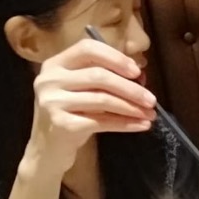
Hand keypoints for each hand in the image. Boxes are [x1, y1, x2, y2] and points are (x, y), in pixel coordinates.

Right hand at [26, 38, 155, 172]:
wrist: (47, 149)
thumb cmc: (71, 115)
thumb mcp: (82, 92)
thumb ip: (105, 80)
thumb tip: (141, 78)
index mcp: (56, 64)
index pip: (88, 48)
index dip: (115, 58)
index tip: (137, 72)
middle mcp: (50, 79)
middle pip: (98, 76)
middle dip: (130, 88)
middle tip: (152, 100)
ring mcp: (52, 102)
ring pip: (102, 99)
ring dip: (132, 107)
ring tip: (150, 114)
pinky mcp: (61, 124)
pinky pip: (102, 122)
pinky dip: (125, 124)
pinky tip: (141, 126)